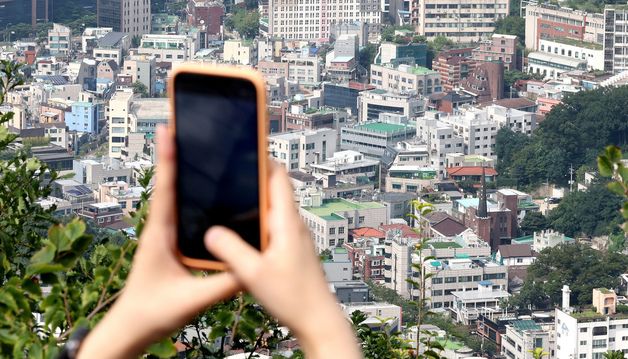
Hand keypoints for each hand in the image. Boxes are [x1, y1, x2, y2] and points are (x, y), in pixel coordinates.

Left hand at [78, 126, 240, 358]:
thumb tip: (253, 265)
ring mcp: (165, 235)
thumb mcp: (192, 300)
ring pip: (177, 197)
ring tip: (195, 147)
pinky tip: (206, 191)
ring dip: (184, 171)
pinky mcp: (172, 244)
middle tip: (185, 126)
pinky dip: (191, 194)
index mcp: (160, 235)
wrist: (132, 328)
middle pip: (172, 184)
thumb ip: (223, 284)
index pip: (166, 190)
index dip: (168, 159)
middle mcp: (161, 229)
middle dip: (178, 154)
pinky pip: (184, 213)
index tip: (169, 129)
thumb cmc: (152, 312)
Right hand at [205, 165, 361, 358]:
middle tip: (230, 172)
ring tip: (231, 198)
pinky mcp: (292, 251)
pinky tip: (243, 233)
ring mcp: (295, 238)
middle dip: (254, 178)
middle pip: (275, 190)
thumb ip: (231, 250)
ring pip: (273, 209)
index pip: (278, 177)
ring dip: (256, 201)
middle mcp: (294, 225)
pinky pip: (274, 226)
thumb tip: (211, 231)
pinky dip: (259, 221)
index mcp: (287, 222)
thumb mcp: (253, 273)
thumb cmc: (294, 297)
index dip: (262, 159)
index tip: (246, 146)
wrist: (318, 320)